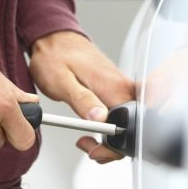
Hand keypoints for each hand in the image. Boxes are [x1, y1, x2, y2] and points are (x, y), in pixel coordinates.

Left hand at [29, 31, 134, 162]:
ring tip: (86, 139)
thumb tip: (100, 119)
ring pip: (127, 124)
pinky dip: (109, 128)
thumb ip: (82, 100)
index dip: (113, 146)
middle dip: (112, 147)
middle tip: (88, 146)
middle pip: (132, 129)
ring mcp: (122, 89)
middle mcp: (124, 87)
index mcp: (114, 87)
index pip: (128, 126)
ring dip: (109, 140)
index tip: (94, 149)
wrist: (55, 39)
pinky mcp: (117, 90)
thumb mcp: (62, 81)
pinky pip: (121, 115)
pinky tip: (93, 127)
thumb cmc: (55, 57)